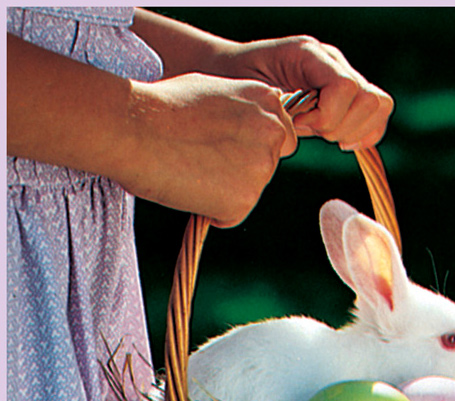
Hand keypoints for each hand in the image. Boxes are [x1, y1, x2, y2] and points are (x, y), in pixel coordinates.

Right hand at [124, 73, 296, 226]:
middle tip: (204, 163)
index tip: (226, 149)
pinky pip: (230, 215)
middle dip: (242, 171)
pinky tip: (188, 190)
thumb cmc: (160, 106)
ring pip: (249, 192)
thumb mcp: (212, 91)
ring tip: (189, 171)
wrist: (134, 128)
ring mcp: (261, 168)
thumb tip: (241, 130)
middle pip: (267, 167)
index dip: (252, 147)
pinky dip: (212, 212)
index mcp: (268, 101)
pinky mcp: (245, 200)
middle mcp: (273, 133)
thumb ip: (239, 110)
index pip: (280, 137)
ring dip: (225, 191)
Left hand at [222, 36, 394, 150]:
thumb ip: (276, 109)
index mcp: (308, 54)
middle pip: (369, 99)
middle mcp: (332, 60)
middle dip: (341, 126)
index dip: (326, 117)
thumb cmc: (236, 84)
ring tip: (322, 133)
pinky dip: (363, 133)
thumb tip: (297, 127)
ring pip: (378, 106)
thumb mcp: (250, 94)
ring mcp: (343, 74)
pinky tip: (338, 139)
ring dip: (352, 130)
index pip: (345, 88)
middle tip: (313, 131)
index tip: (298, 124)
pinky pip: (376, 113)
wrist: (231, 72)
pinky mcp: (347, 93)